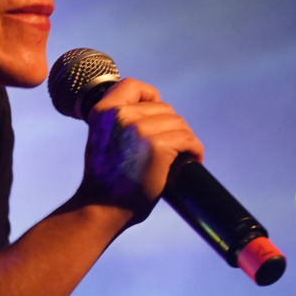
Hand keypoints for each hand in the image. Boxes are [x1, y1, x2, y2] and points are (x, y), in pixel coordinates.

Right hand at [78, 78, 203, 222]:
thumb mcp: (102, 138)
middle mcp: (120, 115)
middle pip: (164, 108)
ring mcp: (139, 129)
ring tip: (179, 157)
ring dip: (184, 140)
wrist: (102, 209)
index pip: (133, 86)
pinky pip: (188, 140)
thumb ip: (119, 120)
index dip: (150, 97)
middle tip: (169, 149)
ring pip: (179, 124)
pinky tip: (190, 161)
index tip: (155, 117)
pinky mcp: (158, 146)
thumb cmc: (105, 180)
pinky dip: (194, 151)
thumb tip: (152, 111)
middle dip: (171, 128)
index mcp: (103, 111)